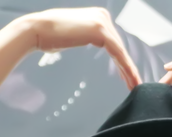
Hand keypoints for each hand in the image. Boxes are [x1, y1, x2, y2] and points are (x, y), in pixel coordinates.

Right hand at [24, 7, 141, 89]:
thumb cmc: (49, 35)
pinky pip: (118, 52)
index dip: (122, 61)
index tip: (128, 77)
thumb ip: (83, 35)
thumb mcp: (72, 34)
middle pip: (119, 47)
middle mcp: (102, 16)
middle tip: (135, 84)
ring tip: (134, 85)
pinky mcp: (100, 31)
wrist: (36, 30)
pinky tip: (130, 78)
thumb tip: (84, 39)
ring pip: (121, 51)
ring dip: (129, 70)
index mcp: (97, 16)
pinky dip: (125, 67)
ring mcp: (102, 21)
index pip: (114, 42)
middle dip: (127, 67)